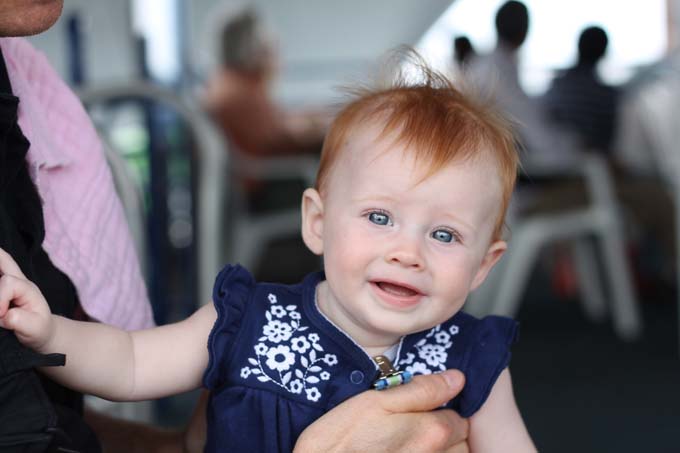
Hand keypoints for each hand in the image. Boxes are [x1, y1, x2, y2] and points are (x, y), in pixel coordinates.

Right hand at [0, 247, 53, 349]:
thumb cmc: (38, 328)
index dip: (0, 298)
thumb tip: (6, 315)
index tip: (0, 316)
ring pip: (2, 262)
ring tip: (1, 301)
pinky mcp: (3, 288)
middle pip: (5, 260)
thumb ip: (21, 321)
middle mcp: (18, 281)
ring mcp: (10, 282)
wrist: (42, 330)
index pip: (8, 284)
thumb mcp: (34, 328)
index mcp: (27, 289)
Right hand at [294, 370, 468, 452]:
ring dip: (437, 451)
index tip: (419, 412)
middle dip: (443, 435)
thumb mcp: (375, 402)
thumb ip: (420, 390)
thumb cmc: (340, 440)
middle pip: (459, 443)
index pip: (459, 417)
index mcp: (432, 432)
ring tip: (404, 447)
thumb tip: (456, 379)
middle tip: (409, 431)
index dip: (439, 411)